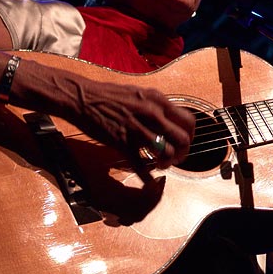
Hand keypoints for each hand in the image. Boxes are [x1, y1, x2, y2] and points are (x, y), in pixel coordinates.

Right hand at [65, 76, 195, 169]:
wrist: (82, 98)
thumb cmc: (110, 95)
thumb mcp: (140, 93)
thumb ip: (156, 106)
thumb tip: (169, 120)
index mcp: (158, 100)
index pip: (188, 120)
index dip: (190, 136)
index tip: (185, 142)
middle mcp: (152, 114)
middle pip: (182, 139)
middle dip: (183, 153)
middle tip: (177, 158)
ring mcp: (138, 129)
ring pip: (166, 153)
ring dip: (167, 163)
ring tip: (162, 165)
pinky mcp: (123, 142)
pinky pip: (141, 164)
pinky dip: (147, 176)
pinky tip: (148, 180)